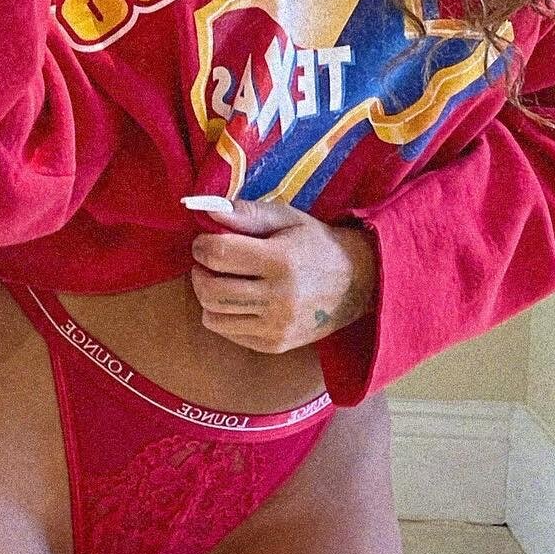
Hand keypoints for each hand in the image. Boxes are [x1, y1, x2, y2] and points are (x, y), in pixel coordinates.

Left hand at [180, 194, 378, 354]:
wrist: (357, 283)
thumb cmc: (315, 244)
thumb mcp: (287, 218)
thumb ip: (246, 213)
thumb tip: (206, 209)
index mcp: (281, 261)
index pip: (219, 254)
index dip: (202, 245)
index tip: (204, 241)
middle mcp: (279, 298)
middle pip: (211, 290)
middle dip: (198, 272)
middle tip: (205, 262)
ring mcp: (277, 326)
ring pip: (213, 316)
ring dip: (206, 295)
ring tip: (219, 280)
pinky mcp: (275, 344)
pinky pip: (228, 332)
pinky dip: (222, 315)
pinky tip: (236, 299)